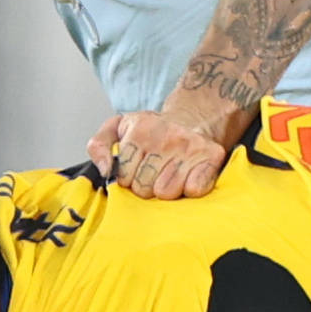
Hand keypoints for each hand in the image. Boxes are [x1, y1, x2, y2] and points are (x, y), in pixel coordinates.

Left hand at [86, 100, 245, 198]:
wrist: (194, 119)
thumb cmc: (153, 131)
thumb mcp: (119, 128)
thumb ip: (98, 146)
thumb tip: (105, 170)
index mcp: (140, 129)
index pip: (124, 177)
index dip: (130, 177)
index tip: (138, 168)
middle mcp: (167, 135)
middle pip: (144, 188)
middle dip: (147, 186)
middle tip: (155, 172)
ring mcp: (190, 146)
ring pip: (167, 192)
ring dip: (168, 189)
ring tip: (171, 174)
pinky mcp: (212, 156)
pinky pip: (194, 190)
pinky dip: (191, 188)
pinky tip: (188, 176)